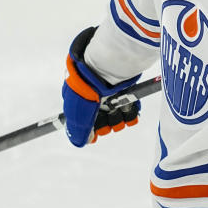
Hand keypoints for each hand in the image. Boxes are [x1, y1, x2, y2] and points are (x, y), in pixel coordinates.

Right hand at [62, 27, 140, 146]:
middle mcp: (95, 98)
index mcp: (80, 100)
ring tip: (119, 110)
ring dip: (120, 118)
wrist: (104, 67)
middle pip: (103, 121)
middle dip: (107, 123)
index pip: (86, 121)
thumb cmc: (86, 90)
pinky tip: (130, 109)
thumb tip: (86, 141)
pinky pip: (130, 108)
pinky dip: (131, 112)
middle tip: (108, 117)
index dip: (92, 129)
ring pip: (118, 116)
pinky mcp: (126, 90)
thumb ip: (78, 130)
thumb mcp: (76, 114)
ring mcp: (111, 94)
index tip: (96, 134)